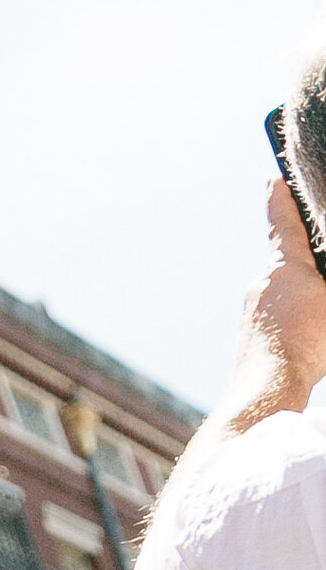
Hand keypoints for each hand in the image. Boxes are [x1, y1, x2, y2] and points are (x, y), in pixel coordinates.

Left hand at [216, 183, 325, 434]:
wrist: (266, 391)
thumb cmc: (304, 345)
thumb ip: (321, 278)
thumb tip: (313, 273)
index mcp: (285, 266)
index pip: (284, 222)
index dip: (281, 198)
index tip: (272, 178)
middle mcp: (262, 283)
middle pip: (288, 261)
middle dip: (305, 259)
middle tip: (319, 265)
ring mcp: (252, 310)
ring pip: (282, 292)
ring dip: (301, 296)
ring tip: (318, 317)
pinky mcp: (250, 335)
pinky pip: (275, 317)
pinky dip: (292, 320)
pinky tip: (304, 339)